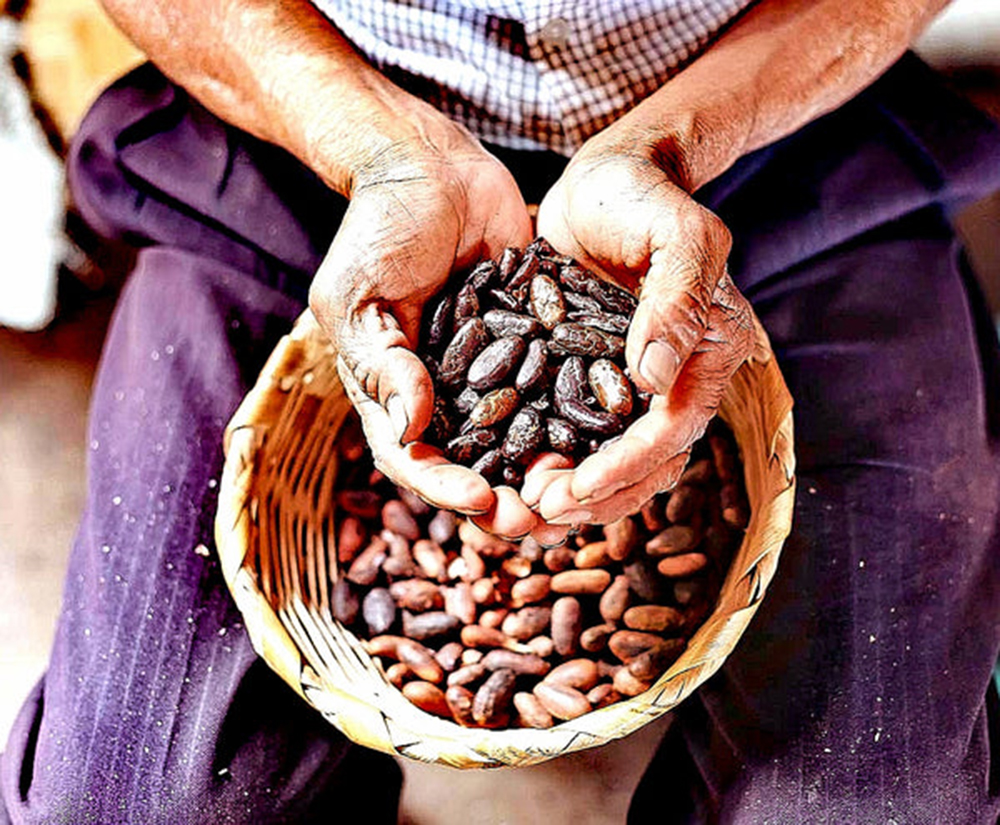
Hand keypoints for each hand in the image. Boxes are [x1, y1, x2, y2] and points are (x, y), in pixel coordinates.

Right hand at [309, 121, 547, 538]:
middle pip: (469, 465)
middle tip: (538, 519)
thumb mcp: (359, 294)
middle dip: (503, 499)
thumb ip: (380, 360)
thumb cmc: (378, 229)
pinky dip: (572, 419)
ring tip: (575, 496)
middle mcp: (441, 393)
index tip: (482, 500)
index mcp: (392, 391)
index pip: (413, 458)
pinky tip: (604, 438)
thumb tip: (411, 428)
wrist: (429, 167)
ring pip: (516, 440)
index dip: (445, 487)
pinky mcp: (530, 344)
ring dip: (542, 473)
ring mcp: (488, 372)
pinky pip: (551, 390)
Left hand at [528, 130, 755, 524]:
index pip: (672, 430)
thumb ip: (676, 299)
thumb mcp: (675, 232)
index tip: (578, 487)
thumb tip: (653, 376)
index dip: (627, 466)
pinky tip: (513, 472)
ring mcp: (632, 384)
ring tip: (525, 503)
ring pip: (613, 462)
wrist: (607, 178)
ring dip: (574, 493)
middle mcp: (673, 380)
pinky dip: (552, 459)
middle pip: (646, 464)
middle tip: (540, 508)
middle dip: (597, 496)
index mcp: (707, 355)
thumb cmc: (644, 194)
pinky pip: (577, 435)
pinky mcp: (591, 378)